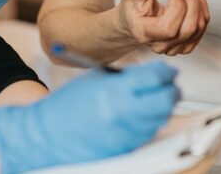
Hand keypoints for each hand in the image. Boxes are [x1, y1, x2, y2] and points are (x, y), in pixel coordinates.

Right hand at [0, 62, 179, 173]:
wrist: (48, 134)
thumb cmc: (69, 103)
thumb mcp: (96, 79)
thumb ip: (126, 77)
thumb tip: (155, 75)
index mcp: (113, 91)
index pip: (154, 78)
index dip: (165, 72)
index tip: (168, 71)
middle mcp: (123, 114)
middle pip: (165, 101)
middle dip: (171, 90)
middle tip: (169, 85)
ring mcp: (126, 134)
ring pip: (160, 119)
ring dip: (162, 107)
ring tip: (155, 99)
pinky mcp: (125, 149)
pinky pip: (148, 134)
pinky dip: (150, 122)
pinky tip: (142, 115)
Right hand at [118, 0, 209, 55]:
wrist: (134, 20)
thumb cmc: (133, 5)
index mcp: (144, 33)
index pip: (169, 28)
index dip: (178, 7)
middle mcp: (160, 45)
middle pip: (188, 29)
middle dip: (192, 3)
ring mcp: (174, 48)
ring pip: (198, 29)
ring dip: (199, 4)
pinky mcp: (185, 46)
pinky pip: (202, 30)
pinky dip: (202, 11)